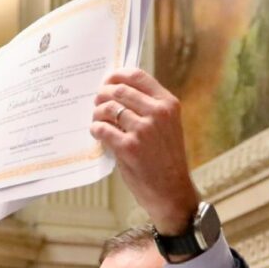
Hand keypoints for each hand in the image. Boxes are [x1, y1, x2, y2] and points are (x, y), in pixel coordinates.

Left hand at [90, 68, 198, 232]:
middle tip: (96, 103)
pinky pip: (102, 129)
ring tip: (96, 120)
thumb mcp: (168, 127)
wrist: (172, 192)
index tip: (107, 81)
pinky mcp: (129, 148)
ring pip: (108, 109)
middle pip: (118, 90)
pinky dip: (95, 129)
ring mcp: (143, 130)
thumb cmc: (166, 160)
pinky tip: (97, 133)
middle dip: (102, 95)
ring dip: (97, 113)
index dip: (117, 75)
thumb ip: (149, 108)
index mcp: (168, 104)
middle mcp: (157, 113)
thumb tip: (118, 92)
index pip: (137, 76)